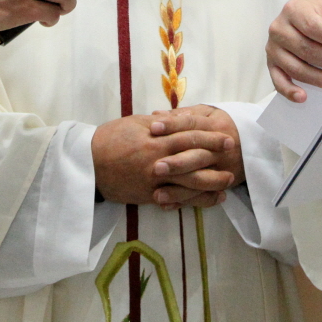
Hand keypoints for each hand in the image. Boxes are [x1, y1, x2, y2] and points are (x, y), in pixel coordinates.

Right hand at [91, 115, 235, 208]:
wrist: (88, 163)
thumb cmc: (110, 139)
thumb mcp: (134, 123)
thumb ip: (159, 124)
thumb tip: (179, 120)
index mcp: (156, 138)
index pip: (190, 135)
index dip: (210, 136)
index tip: (226, 137)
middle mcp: (159, 159)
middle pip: (195, 158)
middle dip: (216, 157)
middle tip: (234, 156)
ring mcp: (155, 179)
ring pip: (189, 182)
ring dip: (211, 183)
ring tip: (227, 182)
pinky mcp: (149, 195)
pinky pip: (176, 199)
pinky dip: (193, 200)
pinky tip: (207, 200)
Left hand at [147, 105, 244, 200]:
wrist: (256, 143)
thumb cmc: (222, 125)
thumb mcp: (208, 113)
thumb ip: (183, 114)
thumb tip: (156, 115)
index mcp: (215, 126)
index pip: (192, 125)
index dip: (173, 125)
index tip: (153, 128)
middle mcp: (219, 150)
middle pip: (197, 156)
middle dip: (177, 163)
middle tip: (156, 168)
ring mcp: (222, 170)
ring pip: (200, 180)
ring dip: (178, 189)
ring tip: (157, 194)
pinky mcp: (221, 185)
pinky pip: (202, 197)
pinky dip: (183, 202)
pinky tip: (165, 205)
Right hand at [266, 0, 321, 102]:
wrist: (299, 16)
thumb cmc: (316, 14)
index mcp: (293, 10)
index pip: (313, 27)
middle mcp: (279, 28)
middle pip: (306, 49)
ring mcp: (273, 48)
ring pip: (296, 68)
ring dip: (320, 79)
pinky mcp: (271, 64)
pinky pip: (279, 81)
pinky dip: (290, 91)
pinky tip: (303, 97)